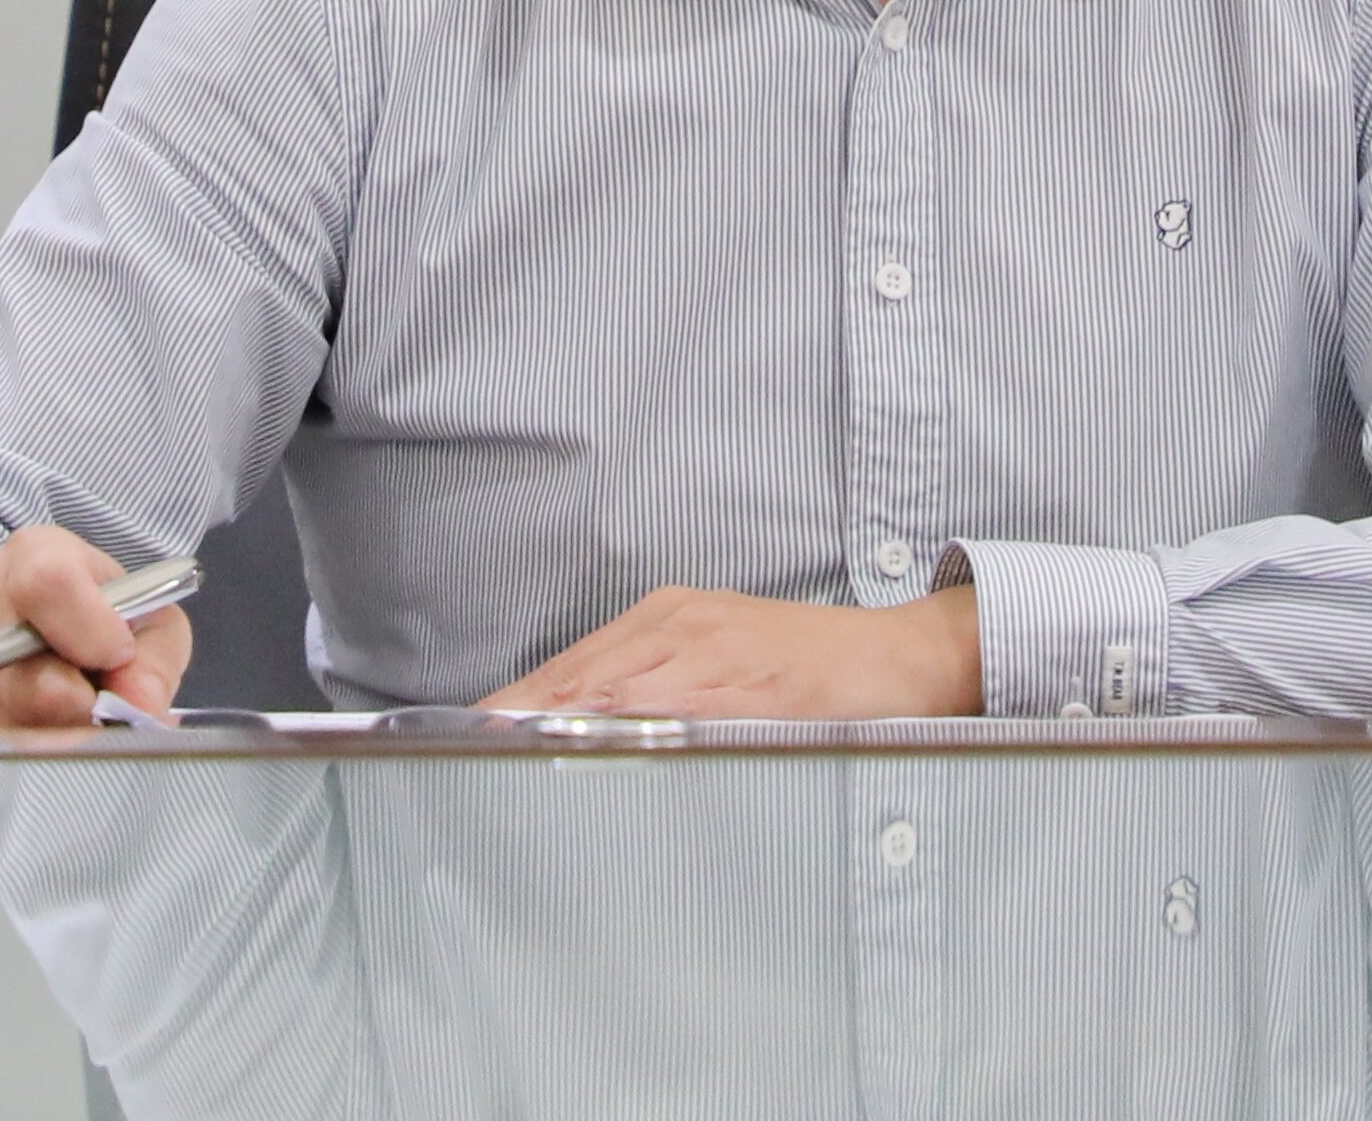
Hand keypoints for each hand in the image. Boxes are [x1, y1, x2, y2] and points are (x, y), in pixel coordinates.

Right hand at [0, 525, 193, 730]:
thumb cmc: (82, 615)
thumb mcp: (137, 613)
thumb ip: (152, 656)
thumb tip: (142, 707)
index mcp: (34, 558)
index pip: (49, 586)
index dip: (93, 634)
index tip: (116, 656)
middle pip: (36, 686)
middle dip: (85, 714)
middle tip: (101, 708)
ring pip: (12, 732)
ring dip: (55, 739)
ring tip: (66, 714)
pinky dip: (18, 755)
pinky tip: (30, 729)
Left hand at [482, 585, 979, 718]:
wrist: (906, 654)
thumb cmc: (811, 664)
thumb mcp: (721, 661)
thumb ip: (655, 690)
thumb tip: (584, 731)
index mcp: (668, 620)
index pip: (571, 667)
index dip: (515, 703)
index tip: (465, 736)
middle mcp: (683, 626)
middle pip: (582, 676)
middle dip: (522, 716)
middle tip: (467, 751)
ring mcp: (720, 650)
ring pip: (622, 687)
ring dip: (564, 720)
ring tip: (509, 751)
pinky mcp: (758, 684)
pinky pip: (687, 706)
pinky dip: (639, 725)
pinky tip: (604, 741)